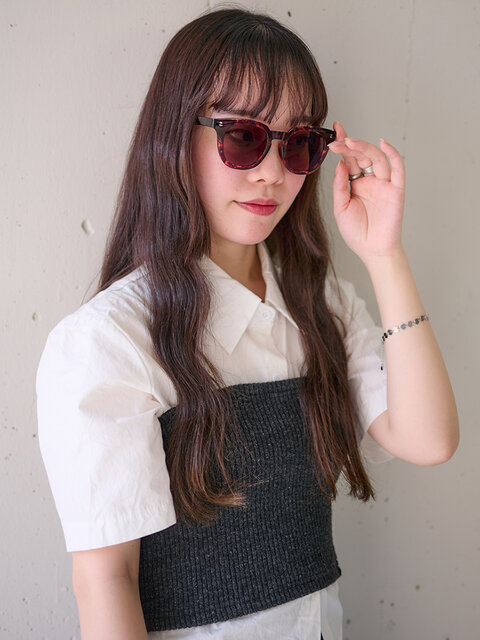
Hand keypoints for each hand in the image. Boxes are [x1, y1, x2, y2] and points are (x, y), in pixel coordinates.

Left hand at [327, 121, 405, 265]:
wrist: (372, 250)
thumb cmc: (357, 233)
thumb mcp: (340, 208)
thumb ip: (340, 186)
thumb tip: (340, 164)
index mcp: (355, 184)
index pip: (348, 160)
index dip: (342, 145)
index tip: (334, 131)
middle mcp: (369, 181)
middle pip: (361, 156)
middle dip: (350, 146)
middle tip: (338, 140)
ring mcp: (383, 184)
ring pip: (377, 158)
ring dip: (364, 148)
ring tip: (350, 143)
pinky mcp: (396, 190)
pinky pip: (397, 168)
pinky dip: (392, 154)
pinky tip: (383, 143)